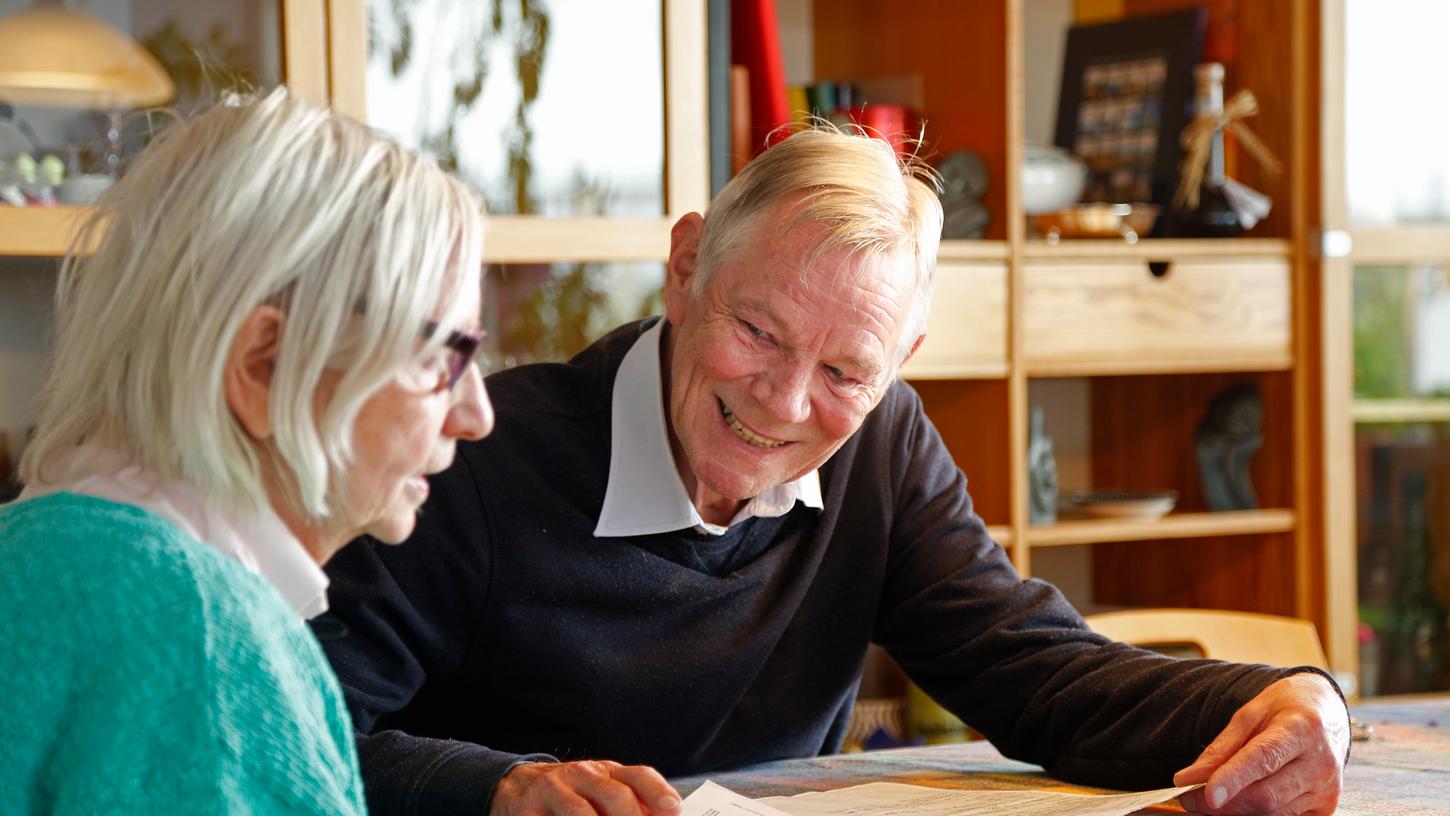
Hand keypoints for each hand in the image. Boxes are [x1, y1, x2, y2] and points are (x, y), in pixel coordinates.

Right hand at [492, 760, 681, 815]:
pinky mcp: (526, 811)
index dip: (658, 793)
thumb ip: (629, 802)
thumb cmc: (570, 794)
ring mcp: (552, 790)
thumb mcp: (599, 791)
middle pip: (615, 796)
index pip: (638, 776)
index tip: (674, 810)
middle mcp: (581, 776)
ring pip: (581, 813)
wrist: (515, 785)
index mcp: (605, 772)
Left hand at [1174, 673, 1348, 814]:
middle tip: (1189, 797)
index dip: (1233, 779)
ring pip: (1272, 813)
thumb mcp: (1249, 713)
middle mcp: (1321, 763)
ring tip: (1209, 799)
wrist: (1328, 714)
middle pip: (1266, 795)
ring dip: (1234, 811)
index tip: (1206, 794)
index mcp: (1302, 728)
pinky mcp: (1325, 807)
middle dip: (1223, 803)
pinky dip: (1255, 814)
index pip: (1264, 759)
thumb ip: (1221, 747)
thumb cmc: (1285, 709)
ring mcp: (1326, 789)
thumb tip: (1189, 778)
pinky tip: (1237, 803)